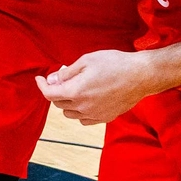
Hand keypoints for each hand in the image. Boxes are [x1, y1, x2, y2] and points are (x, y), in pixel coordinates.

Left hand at [36, 50, 159, 123]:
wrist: (141, 76)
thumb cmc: (115, 64)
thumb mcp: (87, 61)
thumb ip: (67, 72)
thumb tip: (52, 79)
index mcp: (76, 91)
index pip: (49, 94)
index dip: (41, 86)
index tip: (39, 79)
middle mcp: (83, 106)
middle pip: (58, 104)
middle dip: (55, 91)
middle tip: (62, 78)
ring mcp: (95, 114)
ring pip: (70, 114)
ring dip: (67, 103)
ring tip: (75, 89)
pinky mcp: (105, 118)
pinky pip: (84, 120)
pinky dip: (80, 112)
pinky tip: (86, 101)